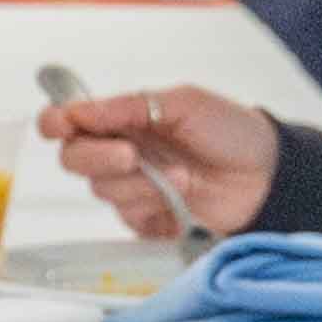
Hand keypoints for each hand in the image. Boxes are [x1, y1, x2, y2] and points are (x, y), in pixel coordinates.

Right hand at [38, 85, 274, 237]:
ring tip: (181, 176)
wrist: (265, 175)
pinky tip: (180, 197)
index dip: (55, 122)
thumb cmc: (229, 130)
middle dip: (97, 157)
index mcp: (121, 117)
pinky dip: (152, 206)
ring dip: (139, 183)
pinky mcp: (145, 218)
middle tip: (131, 155)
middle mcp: (117, 151)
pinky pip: (126, 217)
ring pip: (101, 190)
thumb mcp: (183, 104)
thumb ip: (130, 105)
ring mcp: (130, 186)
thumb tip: (81, 110)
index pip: (66, 121)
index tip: (64, 125)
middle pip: (72, 159)